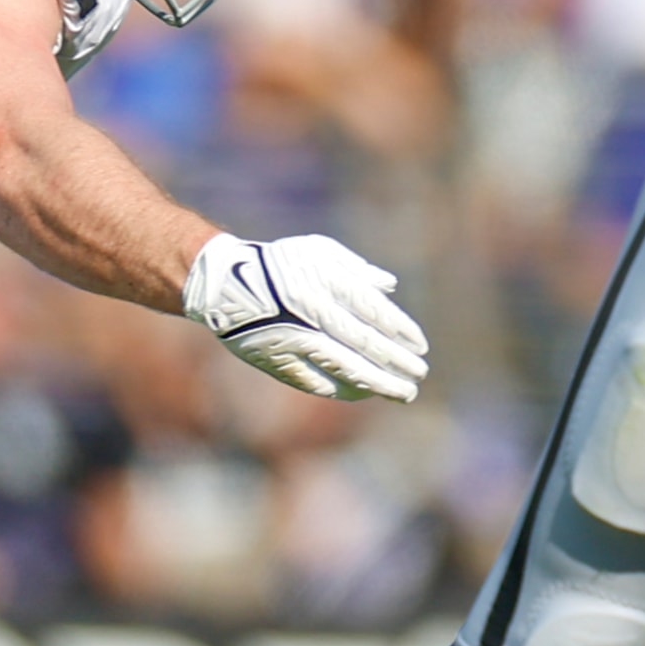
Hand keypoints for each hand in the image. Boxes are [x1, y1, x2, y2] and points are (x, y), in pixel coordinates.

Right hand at [185, 234, 428, 400]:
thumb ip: (357, 270)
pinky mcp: (276, 360)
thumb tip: (391, 287)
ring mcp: (292, 338)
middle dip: (397, 363)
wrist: (223, 283)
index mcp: (323, 282)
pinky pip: (315, 381)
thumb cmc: (280, 264)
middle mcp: (310, 311)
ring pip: (343, 367)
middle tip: (419, 376)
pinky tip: (364, 393)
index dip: (400, 331)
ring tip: (402, 393)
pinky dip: (343, 389)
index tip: (421, 347)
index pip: (373, 311)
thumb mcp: (318, 252)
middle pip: (364, 343)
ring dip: (377, 384)